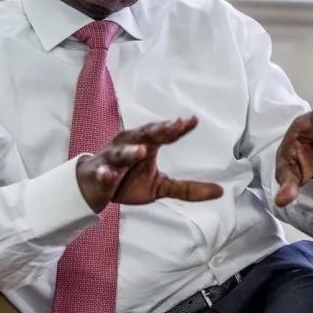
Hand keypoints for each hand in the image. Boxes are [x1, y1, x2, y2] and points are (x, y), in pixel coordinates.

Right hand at [76, 117, 223, 212]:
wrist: (92, 186)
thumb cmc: (127, 180)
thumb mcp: (160, 186)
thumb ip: (186, 188)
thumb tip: (219, 192)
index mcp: (145, 144)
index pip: (163, 134)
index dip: (176, 128)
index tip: (192, 121)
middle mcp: (128, 145)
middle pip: (144, 136)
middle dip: (158, 130)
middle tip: (175, 126)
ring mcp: (111, 159)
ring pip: (121, 153)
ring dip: (130, 152)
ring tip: (142, 151)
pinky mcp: (98, 173)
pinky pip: (102, 173)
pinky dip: (105, 173)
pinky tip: (109, 175)